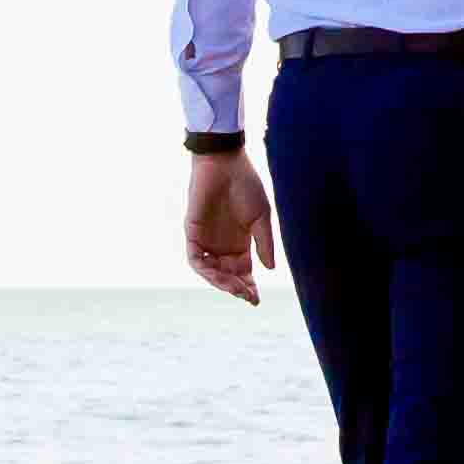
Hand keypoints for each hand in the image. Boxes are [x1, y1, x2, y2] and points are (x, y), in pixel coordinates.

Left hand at [183, 148, 277, 302]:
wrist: (225, 163)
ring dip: (222, 282)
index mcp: (241, 243)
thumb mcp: (261, 217)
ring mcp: (207, 239)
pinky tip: (218, 275)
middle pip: (228, 276)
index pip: (243, 272)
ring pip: (211, 271)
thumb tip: (271, 268)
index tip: (256, 300)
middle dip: (237, 288)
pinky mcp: (193, 232)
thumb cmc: (246, 185)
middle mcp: (223, 245)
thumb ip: (264, 243)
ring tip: (235, 287)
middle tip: (247, 295)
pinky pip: (196, 258)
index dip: (248, 287)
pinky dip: (205, 269)